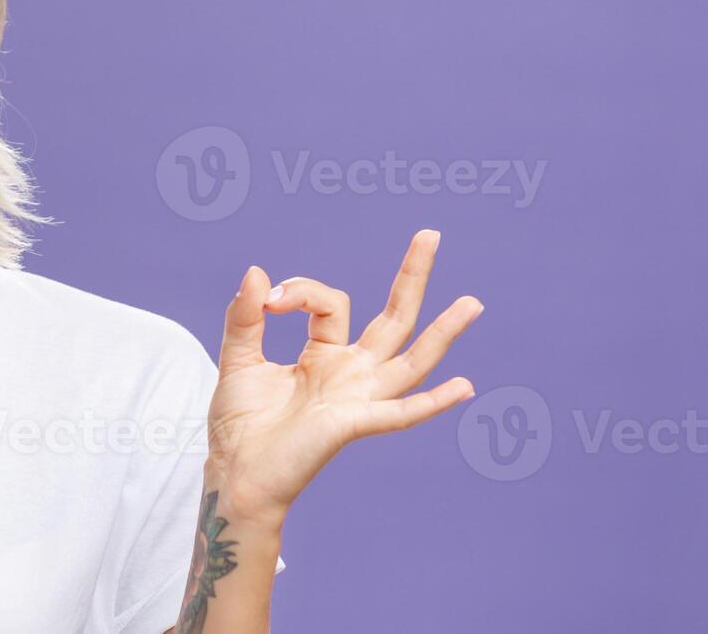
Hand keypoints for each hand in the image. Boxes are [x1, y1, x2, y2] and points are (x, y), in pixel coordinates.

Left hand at [205, 229, 482, 518]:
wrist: (235, 473)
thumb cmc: (240, 424)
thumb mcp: (238, 359)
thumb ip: (246, 317)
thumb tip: (257, 272)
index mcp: (325, 356)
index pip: (331, 303)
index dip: (302, 291)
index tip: (269, 300)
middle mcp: (351, 374)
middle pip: (393, 319)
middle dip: (412, 277)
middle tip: (431, 235)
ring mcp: (358, 399)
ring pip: (411, 360)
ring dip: (443, 332)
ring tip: (472, 303)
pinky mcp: (354, 424)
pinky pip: (399, 413)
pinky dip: (432, 402)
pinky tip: (464, 388)